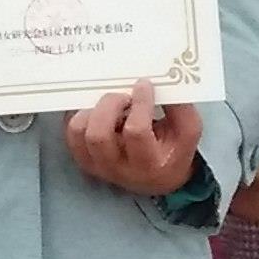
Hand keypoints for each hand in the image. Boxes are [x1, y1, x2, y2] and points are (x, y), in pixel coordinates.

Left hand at [65, 81, 201, 197]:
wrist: (159, 178)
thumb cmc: (173, 149)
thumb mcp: (187, 131)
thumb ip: (179, 106)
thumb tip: (159, 80)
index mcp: (149, 164)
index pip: (135, 131)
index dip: (139, 103)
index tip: (143, 84)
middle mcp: (119, 169)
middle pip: (98, 134)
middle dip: (109, 105)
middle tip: (123, 95)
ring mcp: (97, 166)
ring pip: (78, 132)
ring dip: (91, 110)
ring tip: (109, 104)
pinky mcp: (83, 159)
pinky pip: (70, 133)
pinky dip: (79, 114)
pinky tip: (96, 108)